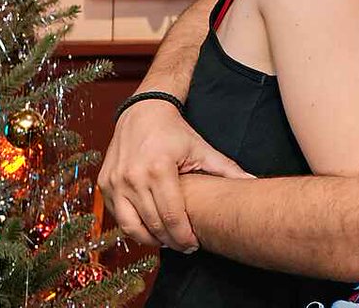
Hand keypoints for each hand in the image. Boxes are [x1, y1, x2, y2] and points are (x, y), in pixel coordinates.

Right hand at [98, 97, 249, 251]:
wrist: (143, 112)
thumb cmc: (174, 131)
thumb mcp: (202, 148)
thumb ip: (227, 169)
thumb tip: (254, 182)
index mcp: (158, 169)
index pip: (172, 216)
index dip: (184, 236)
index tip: (194, 245)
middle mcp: (133, 177)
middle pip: (153, 225)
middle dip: (171, 241)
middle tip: (184, 247)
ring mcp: (115, 182)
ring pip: (131, 227)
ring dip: (150, 240)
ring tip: (167, 241)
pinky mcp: (104, 184)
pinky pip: (117, 216)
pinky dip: (132, 227)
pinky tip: (148, 229)